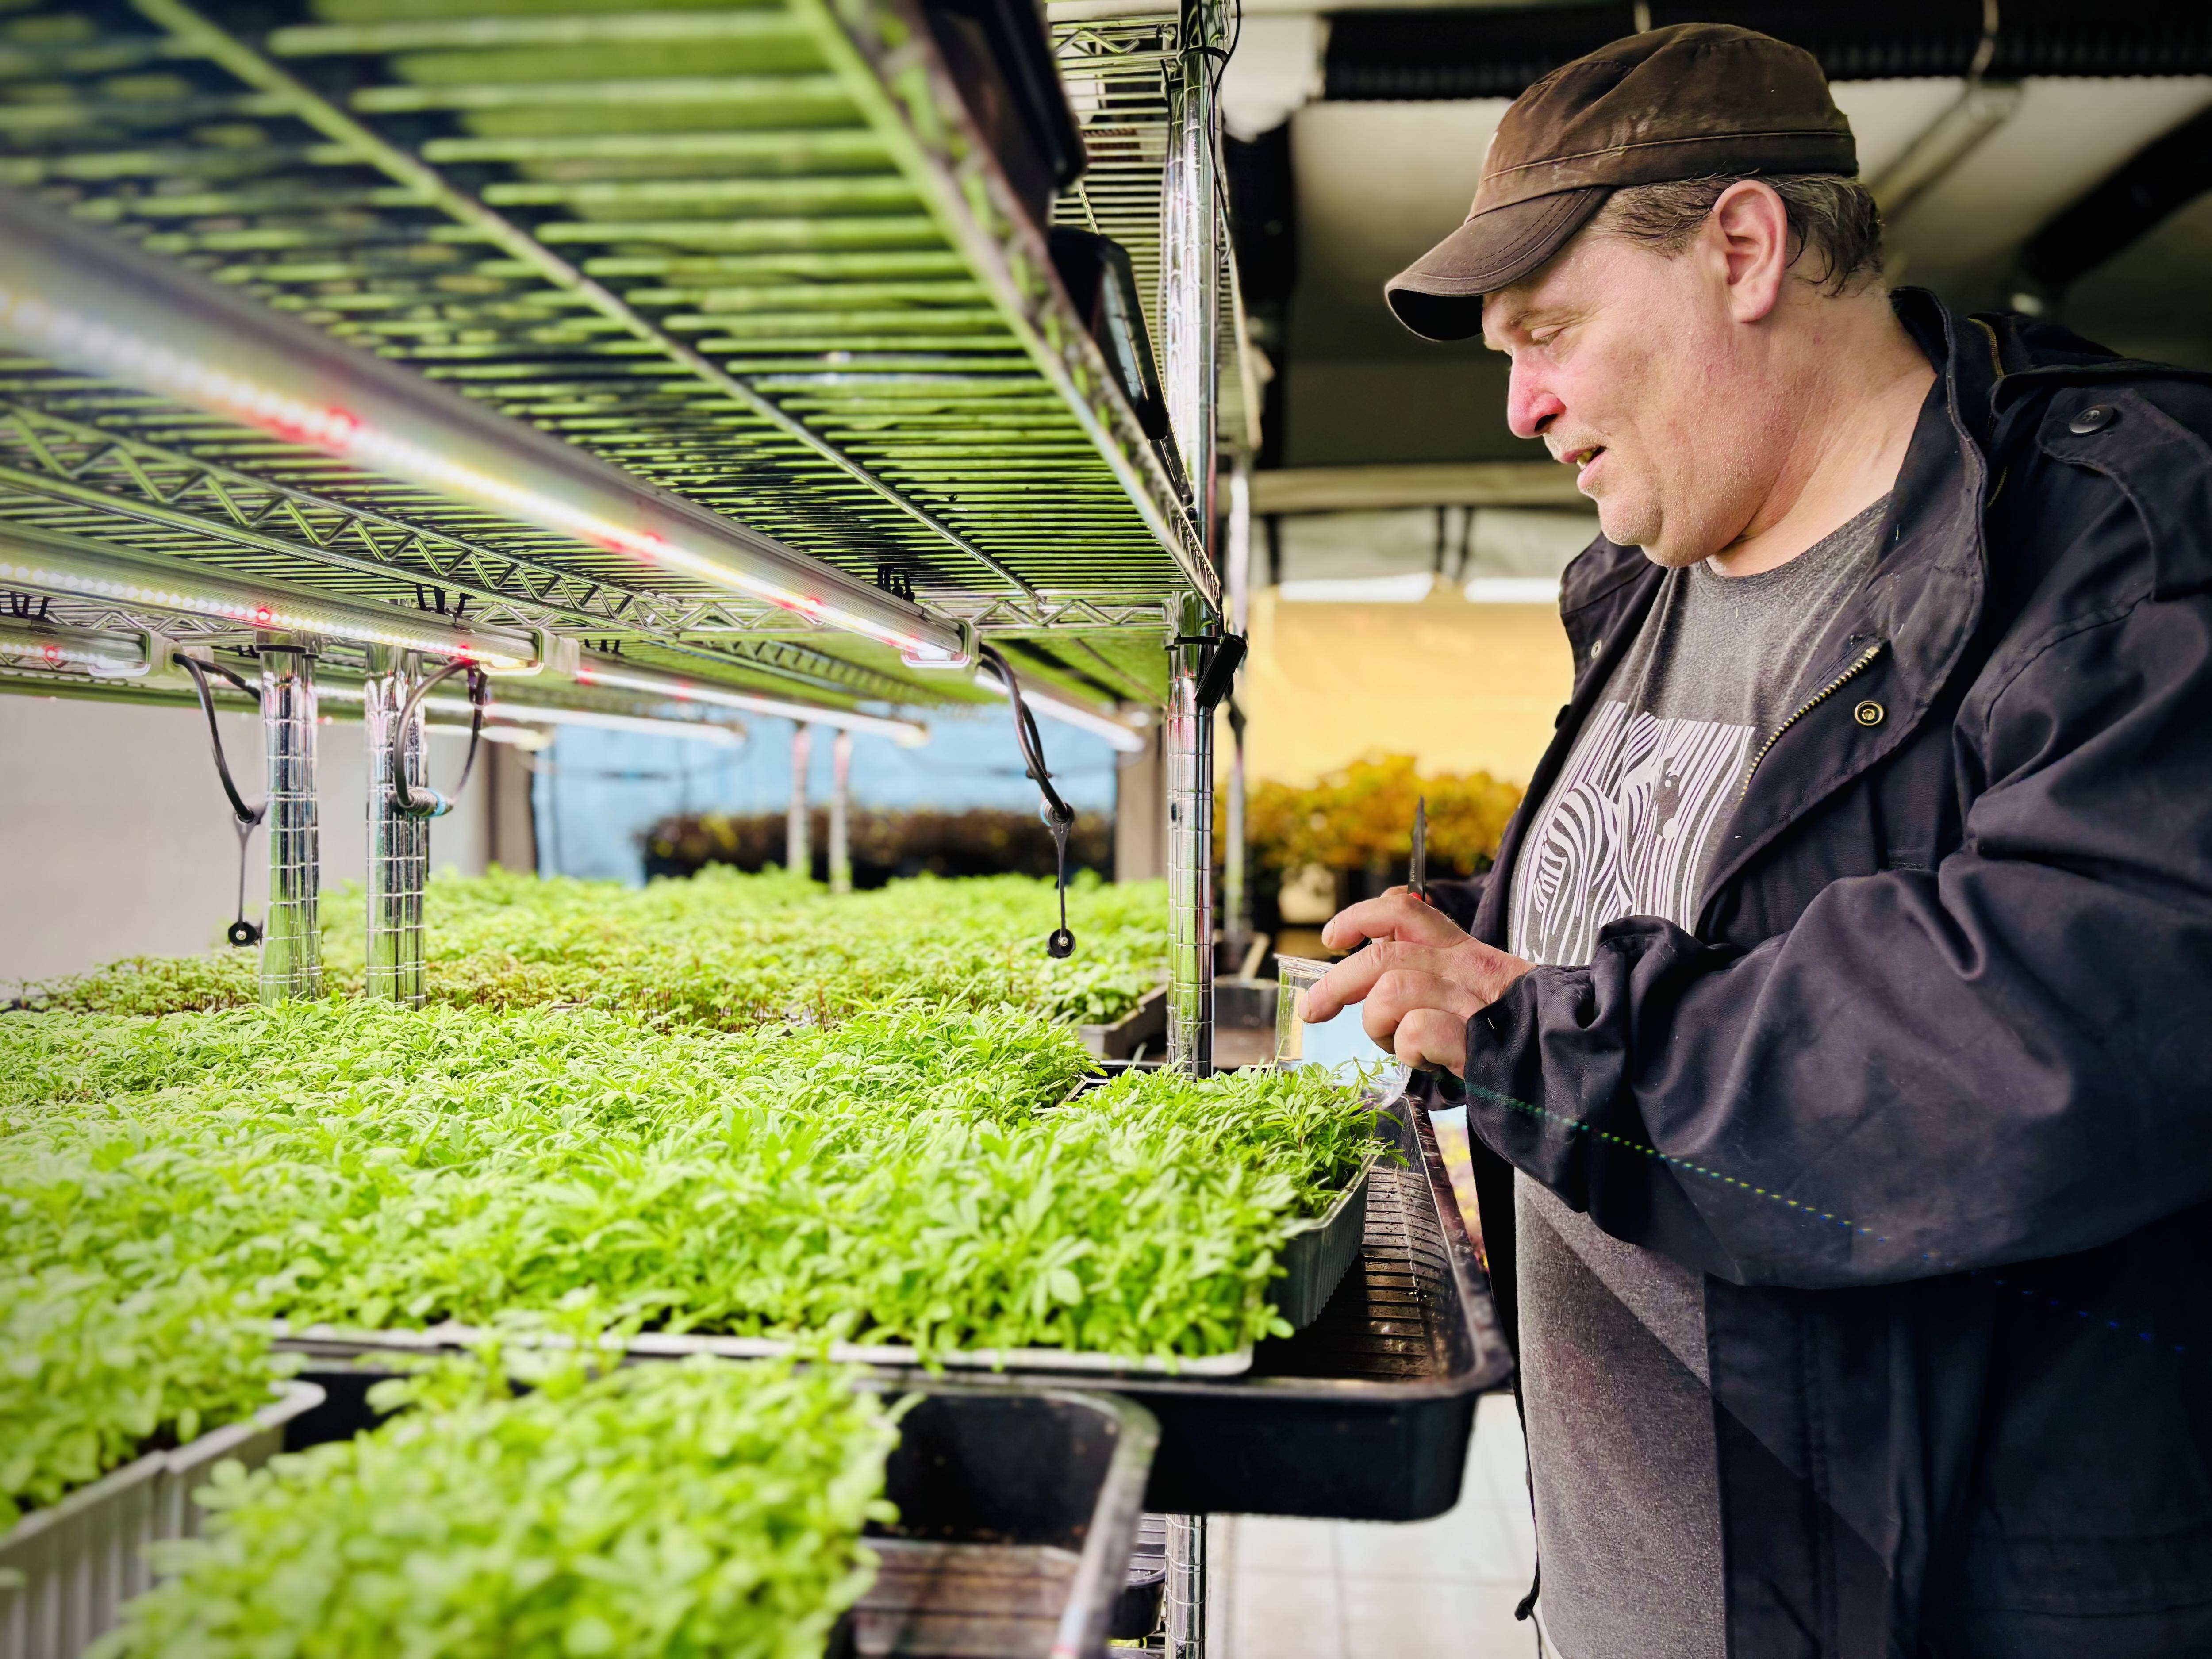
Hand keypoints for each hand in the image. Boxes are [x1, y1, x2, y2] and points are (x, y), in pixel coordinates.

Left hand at [1301, 890, 1533, 1076]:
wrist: (1569, 1067)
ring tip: (1397, 1046)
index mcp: (1464, 952)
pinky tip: (1426, 1061)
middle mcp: (1466, 968)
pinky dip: (1409, 1050)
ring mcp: (1471, 1002)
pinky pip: (1417, 1031)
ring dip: (1379, 1025)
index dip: (1360, 917)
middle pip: (1383, 955)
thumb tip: (1374, 963)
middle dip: (1337, 983)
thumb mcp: (1476, 991)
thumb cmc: (1516, 1034)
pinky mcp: (1475, 1040)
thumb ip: (1433, 973)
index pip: (1406, 911)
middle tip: (1314, 1010)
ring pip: (1391, 990)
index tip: (1333, 937)